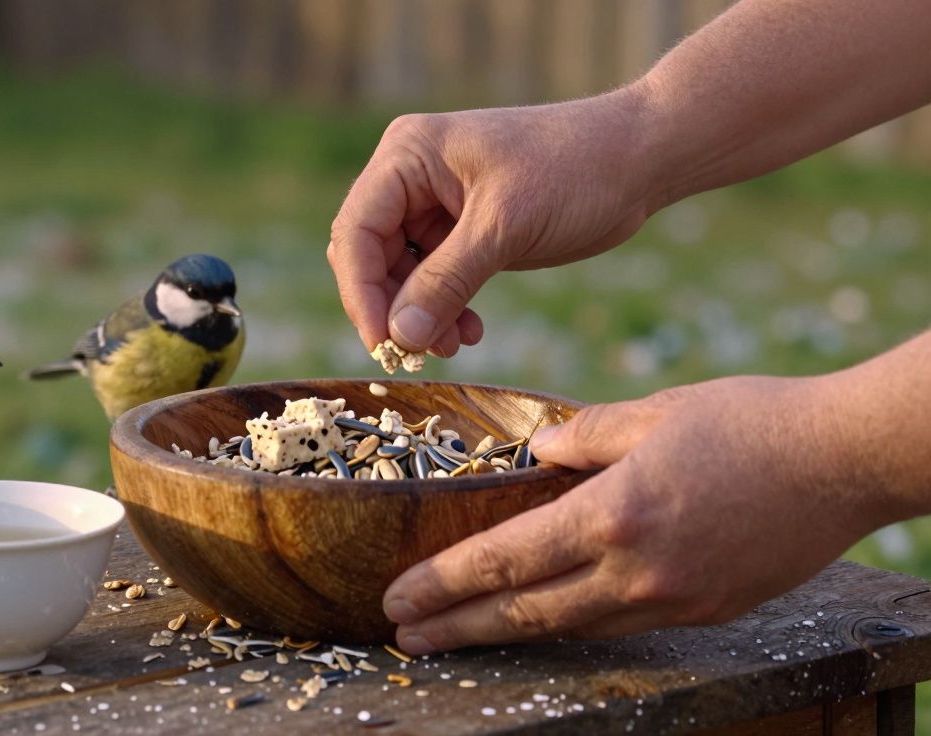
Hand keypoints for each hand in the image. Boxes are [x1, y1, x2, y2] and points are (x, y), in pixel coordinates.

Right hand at [326, 88, 654, 355]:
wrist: (640, 158)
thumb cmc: (576, 171)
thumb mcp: (505, 227)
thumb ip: (445, 282)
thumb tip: (397, 336)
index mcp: (408, 155)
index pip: (356, 231)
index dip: (361, 292)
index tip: (383, 342)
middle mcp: (411, 175)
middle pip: (369, 255)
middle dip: (391, 307)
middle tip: (417, 352)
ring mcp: (434, 202)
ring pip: (400, 274)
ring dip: (421, 315)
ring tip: (457, 345)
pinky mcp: (461, 229)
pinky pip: (432, 278)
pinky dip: (444, 309)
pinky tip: (471, 330)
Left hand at [381, 374, 888, 652]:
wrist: (846, 462)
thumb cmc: (752, 423)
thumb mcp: (656, 411)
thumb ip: (584, 435)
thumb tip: (537, 454)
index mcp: (616, 514)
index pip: (507, 559)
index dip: (445, 583)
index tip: (399, 597)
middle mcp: (638, 571)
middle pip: (525, 611)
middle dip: (457, 627)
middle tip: (404, 637)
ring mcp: (673, 600)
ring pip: (568, 627)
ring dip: (504, 633)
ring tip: (456, 635)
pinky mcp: (705, 612)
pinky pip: (618, 625)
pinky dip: (569, 624)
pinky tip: (541, 618)